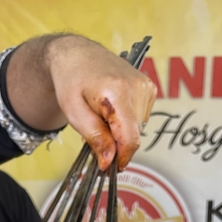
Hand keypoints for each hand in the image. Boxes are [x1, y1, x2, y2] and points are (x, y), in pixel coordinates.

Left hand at [7, 35, 155, 170]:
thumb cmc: (72, 80)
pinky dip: (126, 121)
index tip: (110, 167)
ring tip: (101, 116)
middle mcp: (137, 86)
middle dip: (115, 143)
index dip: (121, 157)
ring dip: (120, 131)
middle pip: (134, 134)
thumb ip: (95, 138)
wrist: (77, 54)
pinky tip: (113, 109)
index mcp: (117, 91)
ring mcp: (145, 85)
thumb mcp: (74, 113)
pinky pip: (140, 118)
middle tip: (95, 133)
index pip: (130, 137)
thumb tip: (109, 160)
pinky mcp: (149, 87)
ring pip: (137, 129)